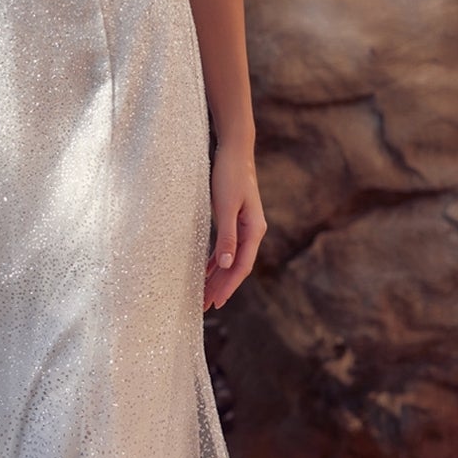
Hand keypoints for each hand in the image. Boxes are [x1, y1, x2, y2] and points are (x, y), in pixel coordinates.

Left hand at [204, 140, 266, 310]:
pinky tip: (205, 271)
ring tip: (203, 294)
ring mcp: (244, 226)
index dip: (228, 285)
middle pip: (236, 266)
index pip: (241, 265)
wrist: (234, 150)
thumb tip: (225, 265)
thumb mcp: (226, 207)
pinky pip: (225, 248)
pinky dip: (215, 261)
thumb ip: (227, 236)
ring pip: (230, 259)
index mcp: (254, 230)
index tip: (216, 302)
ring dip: (217, 277)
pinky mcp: (234, 220)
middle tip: (204, 306)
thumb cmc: (229, 175)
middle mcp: (252, 231)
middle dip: (220, 287)